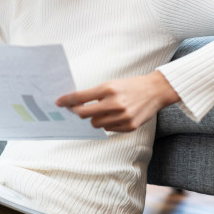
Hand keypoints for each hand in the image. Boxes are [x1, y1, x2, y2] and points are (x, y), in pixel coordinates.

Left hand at [55, 71, 180, 131]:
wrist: (155, 91)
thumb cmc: (131, 86)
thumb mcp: (112, 84)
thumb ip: (96, 94)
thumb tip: (77, 105)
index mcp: (109, 89)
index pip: (81, 97)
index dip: (67, 100)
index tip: (58, 102)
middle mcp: (115, 103)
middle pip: (85, 114)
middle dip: (78, 113)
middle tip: (76, 110)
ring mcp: (122, 116)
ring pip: (96, 124)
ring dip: (94, 119)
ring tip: (103, 111)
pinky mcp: (129, 126)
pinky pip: (108, 129)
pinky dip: (107, 123)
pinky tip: (115, 116)